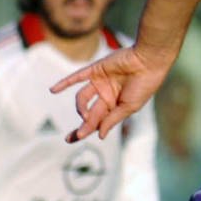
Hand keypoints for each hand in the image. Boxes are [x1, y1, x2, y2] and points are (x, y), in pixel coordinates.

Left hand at [50, 45, 172, 142]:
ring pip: (82, 97)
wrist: (148, 62)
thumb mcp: (128, 108)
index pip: (98, 121)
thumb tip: (100, 136)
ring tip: (85, 115)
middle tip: (70, 138)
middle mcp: (106, 95)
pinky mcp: (95, 70)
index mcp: (116, 106)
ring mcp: (99, 82)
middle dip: (81, 126)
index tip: (77, 138)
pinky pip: (77, 77)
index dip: (87, 130)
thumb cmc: (144, 86)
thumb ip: (112, 120)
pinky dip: (65, 83)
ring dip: (81, 108)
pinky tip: (53, 90)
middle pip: (88, 113)